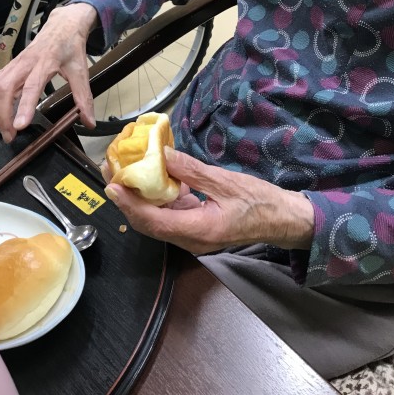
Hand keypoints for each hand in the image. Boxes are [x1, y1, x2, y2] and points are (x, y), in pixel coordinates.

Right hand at [0, 2, 97, 141]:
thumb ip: (84, 98)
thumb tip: (89, 121)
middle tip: (10, 136)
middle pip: (3, 89)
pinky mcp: (8, 66)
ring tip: (3, 128)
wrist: (62, 25)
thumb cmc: (70, 47)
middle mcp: (25, 63)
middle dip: (2, 116)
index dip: (23, 107)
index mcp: (45, 63)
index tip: (19, 126)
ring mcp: (14, 64)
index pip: (31, 87)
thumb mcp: (81, 71)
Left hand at [104, 148, 314, 254]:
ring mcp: (192, 236)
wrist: (282, 221)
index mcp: (199, 229)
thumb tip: (161, 155)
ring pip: (155, 220)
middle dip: (126, 198)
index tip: (113, 184)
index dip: (129, 203)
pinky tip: (151, 177)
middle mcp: (190, 239)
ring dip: (138, 197)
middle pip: (148, 223)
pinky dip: (155, 197)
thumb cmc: (259, 202)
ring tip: (123, 172)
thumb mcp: (225, 181)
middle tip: (110, 172)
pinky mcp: (195, 228)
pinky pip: (168, 215)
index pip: (154, 221)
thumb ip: (191, 170)